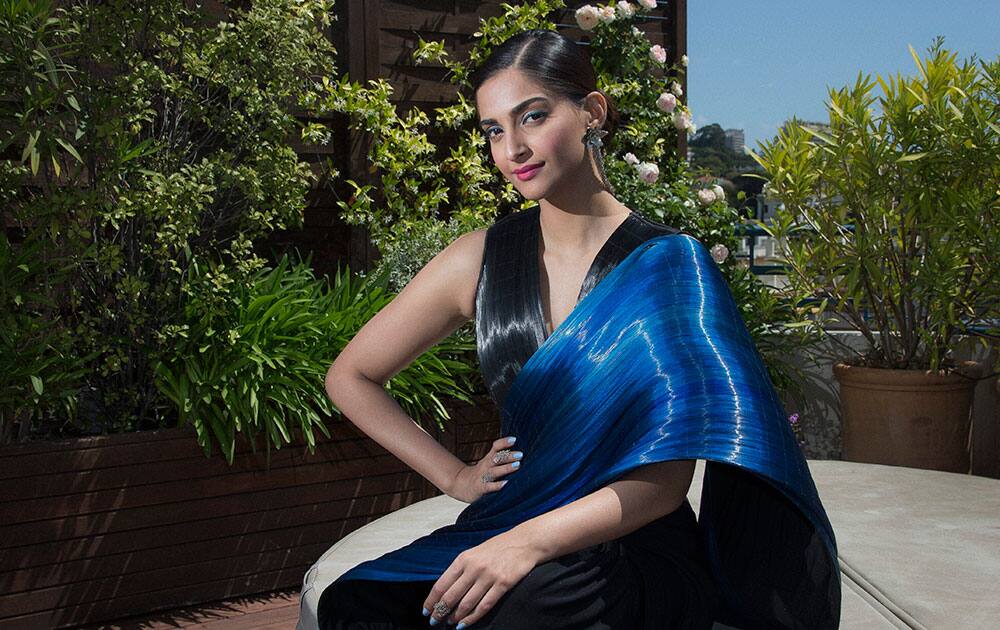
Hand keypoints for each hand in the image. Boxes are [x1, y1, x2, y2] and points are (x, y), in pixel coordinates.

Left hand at [421, 532, 538, 627]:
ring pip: (466, 604)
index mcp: (463, 559)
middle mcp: (474, 568)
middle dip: (440, 612)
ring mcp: (489, 576)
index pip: (441, 584)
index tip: (426, 610)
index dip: (431, 600)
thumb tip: (445, 590)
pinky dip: (472, 618)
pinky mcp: (503, 584)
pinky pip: (484, 605)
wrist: (524, 542)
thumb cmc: (498, 548)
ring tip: (450, 623)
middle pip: (451, 596)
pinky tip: (465, 623)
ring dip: (456, 617)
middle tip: (435, 621)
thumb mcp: (474, 553)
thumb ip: (461, 569)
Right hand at [446, 436, 522, 502]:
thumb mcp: (489, 463)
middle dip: (509, 456)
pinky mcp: (481, 488)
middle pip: (497, 458)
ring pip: (494, 471)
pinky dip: (497, 485)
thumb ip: (502, 457)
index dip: (503, 442)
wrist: (461, 485)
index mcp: (489, 459)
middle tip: (520, 454)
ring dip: (506, 468)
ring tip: (517, 465)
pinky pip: (489, 486)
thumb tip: (520, 453)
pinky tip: (506, 484)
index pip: (495, 447)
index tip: (514, 439)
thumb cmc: (481, 473)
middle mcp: (486, 466)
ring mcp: (483, 476)